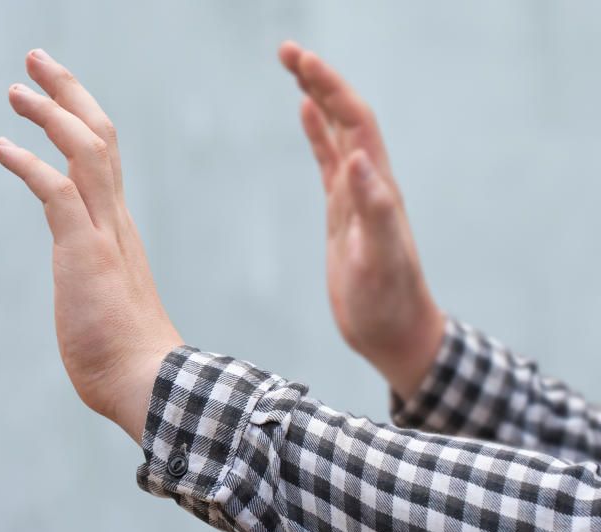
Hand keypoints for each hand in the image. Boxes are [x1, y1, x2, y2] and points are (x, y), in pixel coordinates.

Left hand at [0, 49, 180, 443]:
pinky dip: (28, 162)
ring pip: (85, 149)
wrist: (147, 383)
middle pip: (99, 134)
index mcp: (118, 228)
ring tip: (16, 90)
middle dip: (68, 91)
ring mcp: (103, 233)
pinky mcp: (84, 251)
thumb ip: (93, 282)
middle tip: (36, 61)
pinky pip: (57, 191)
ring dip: (50, 113)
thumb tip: (86, 293)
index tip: (54, 95)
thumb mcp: (102, 303)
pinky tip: (1, 146)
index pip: (103, 156)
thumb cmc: (124, 356)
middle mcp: (115, 219)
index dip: (79, 118)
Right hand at [278, 42, 445, 398]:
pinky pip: (328, 161)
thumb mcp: (379, 259)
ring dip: (317, 97)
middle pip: (345, 116)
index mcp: (377, 187)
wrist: (394, 332)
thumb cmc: (387, 302)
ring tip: (294, 67)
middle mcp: (370, 182)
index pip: (355, 122)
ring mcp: (356, 195)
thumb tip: (357, 157)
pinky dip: (317, 133)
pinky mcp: (343, 212)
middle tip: (286, 50)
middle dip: (319, 79)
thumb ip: (374, 209)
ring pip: (337, 132)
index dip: (330, 88)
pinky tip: (304, 114)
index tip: (301, 61)